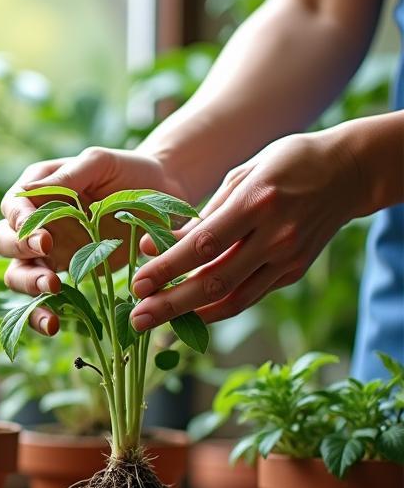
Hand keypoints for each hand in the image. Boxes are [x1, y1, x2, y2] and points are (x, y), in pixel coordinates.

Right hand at [0, 147, 185, 334]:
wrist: (161, 196)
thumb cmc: (129, 172)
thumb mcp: (100, 162)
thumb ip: (68, 176)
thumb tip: (29, 191)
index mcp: (37, 188)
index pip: (12, 206)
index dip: (20, 224)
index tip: (44, 239)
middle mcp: (33, 221)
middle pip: (2, 240)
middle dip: (19, 254)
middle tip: (47, 260)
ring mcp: (45, 251)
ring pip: (15, 272)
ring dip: (26, 285)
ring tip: (53, 290)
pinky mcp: (62, 274)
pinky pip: (40, 298)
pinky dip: (41, 313)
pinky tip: (54, 324)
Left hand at [129, 129, 364, 329]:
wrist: (350, 171)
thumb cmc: (286, 164)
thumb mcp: (242, 175)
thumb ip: (202, 214)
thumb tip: (156, 246)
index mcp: (257, 202)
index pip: (203, 245)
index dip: (168, 269)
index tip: (137, 284)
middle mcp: (275, 236)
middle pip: (215, 281)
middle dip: (171, 304)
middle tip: (136, 318)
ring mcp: (288, 258)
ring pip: (234, 298)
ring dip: (190, 315)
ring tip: (155, 323)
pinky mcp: (295, 271)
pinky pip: (250, 297)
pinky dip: (217, 308)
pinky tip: (189, 313)